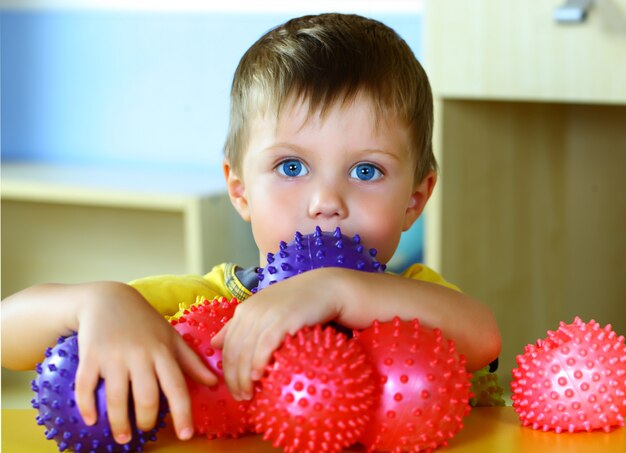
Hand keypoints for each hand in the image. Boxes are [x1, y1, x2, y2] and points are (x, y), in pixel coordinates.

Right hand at [73, 282, 216, 443]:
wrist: (108, 299)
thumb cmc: (144, 322)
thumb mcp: (170, 337)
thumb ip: (191, 361)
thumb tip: (214, 382)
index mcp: (162, 352)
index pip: (177, 387)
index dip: (183, 413)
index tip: (186, 434)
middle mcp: (140, 355)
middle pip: (146, 398)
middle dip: (146, 421)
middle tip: (145, 430)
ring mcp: (114, 356)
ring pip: (117, 398)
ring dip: (119, 423)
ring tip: (122, 438)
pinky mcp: (90, 356)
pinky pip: (86, 386)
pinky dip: (87, 407)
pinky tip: (91, 420)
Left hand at [211, 269, 342, 400]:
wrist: (326, 287)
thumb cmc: (297, 303)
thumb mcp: (265, 311)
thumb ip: (241, 325)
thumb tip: (215, 343)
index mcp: (244, 310)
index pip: (227, 346)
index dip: (227, 371)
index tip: (233, 389)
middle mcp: (251, 312)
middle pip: (234, 351)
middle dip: (234, 379)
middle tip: (241, 398)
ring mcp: (266, 315)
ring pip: (246, 352)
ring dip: (244, 378)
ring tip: (249, 395)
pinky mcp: (282, 319)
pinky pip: (265, 345)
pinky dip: (259, 363)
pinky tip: (258, 377)